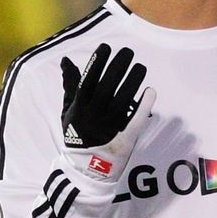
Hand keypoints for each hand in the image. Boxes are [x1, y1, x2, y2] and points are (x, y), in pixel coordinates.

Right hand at [60, 44, 155, 180]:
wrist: (85, 170)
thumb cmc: (77, 136)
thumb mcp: (68, 111)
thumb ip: (70, 85)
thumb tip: (66, 60)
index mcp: (79, 108)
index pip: (88, 81)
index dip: (97, 63)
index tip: (106, 47)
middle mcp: (93, 116)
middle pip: (107, 87)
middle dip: (118, 66)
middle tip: (128, 51)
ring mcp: (109, 128)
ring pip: (123, 100)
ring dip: (133, 81)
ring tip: (140, 66)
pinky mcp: (125, 139)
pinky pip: (135, 120)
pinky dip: (144, 105)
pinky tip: (150, 90)